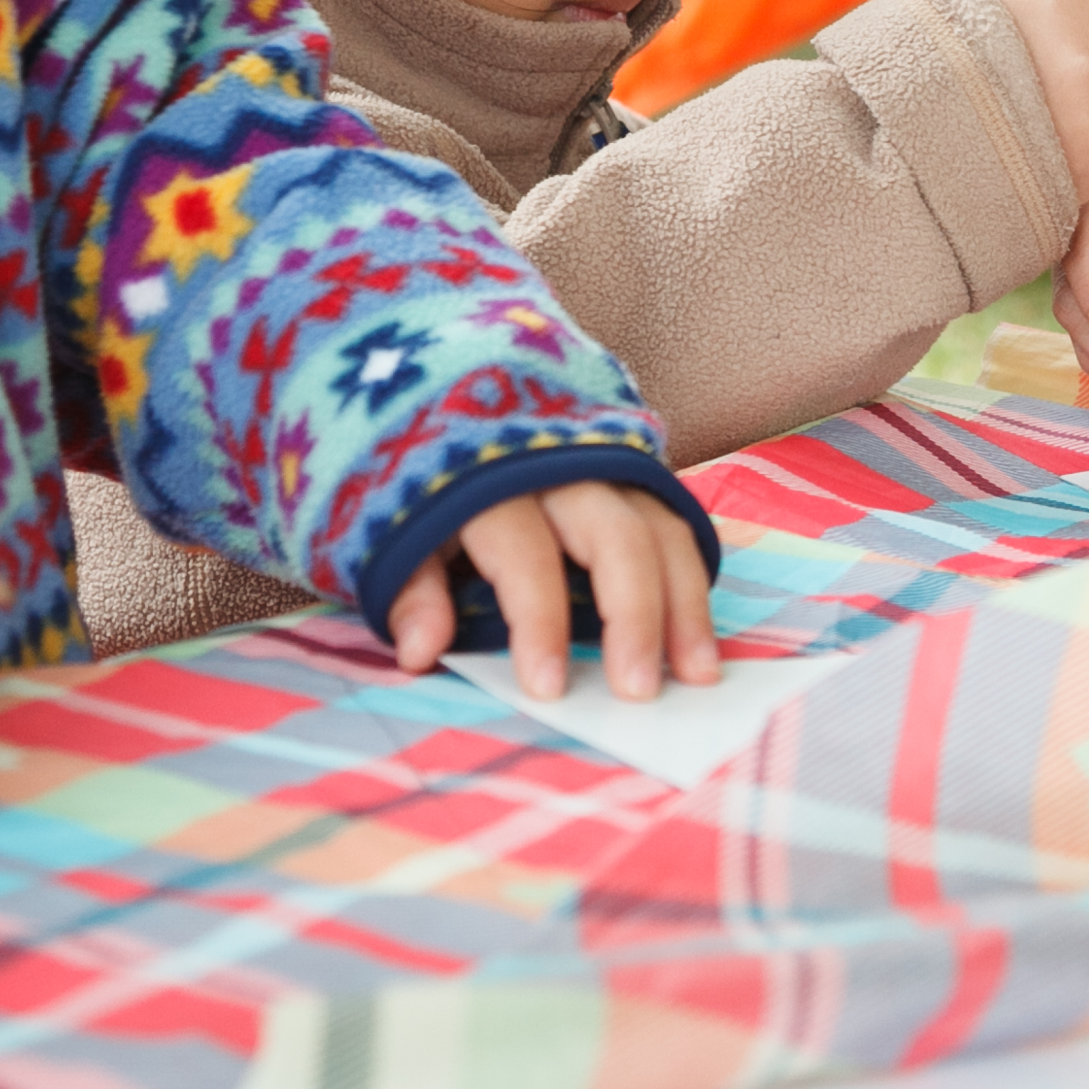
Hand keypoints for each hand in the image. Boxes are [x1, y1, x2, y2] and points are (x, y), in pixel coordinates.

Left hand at [384, 480, 721, 701]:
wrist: (435, 397)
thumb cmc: (415, 483)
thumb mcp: (390, 528)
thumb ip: (411, 587)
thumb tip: (421, 651)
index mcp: (490, 482)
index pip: (524, 554)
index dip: (538, 621)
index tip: (548, 688)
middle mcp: (560, 467)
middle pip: (616, 537)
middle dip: (635, 615)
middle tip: (639, 691)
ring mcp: (605, 465)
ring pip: (661, 529)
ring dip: (685, 604)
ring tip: (697, 674)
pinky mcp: (632, 471)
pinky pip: (674, 520)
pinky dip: (691, 574)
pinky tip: (698, 629)